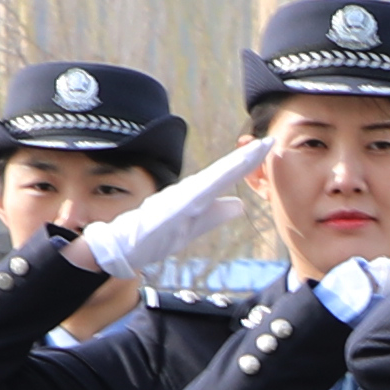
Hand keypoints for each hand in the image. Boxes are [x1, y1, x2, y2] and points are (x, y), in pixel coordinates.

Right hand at [84, 130, 272, 275]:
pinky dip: (209, 186)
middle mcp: (189, 194)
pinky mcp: (168, 211)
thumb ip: (215, 215)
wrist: (121, 248)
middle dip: (245, 158)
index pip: (226, 177)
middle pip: (221, 173)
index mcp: (196, 197)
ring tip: (251, 154)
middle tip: (268, 141)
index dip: (247, 163)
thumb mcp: (193, 226)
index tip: (268, 147)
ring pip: (210, 181)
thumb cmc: (154, 235)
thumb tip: (240, 205)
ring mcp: (178, 201)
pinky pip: (193, 197)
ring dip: (231, 168)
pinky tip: (223, 177)